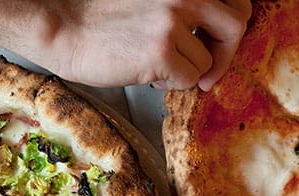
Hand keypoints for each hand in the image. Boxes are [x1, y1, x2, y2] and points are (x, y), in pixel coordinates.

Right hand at [51, 0, 251, 89]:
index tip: (216, 42)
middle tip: (207, 72)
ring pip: (207, 61)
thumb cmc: (100, 16)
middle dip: (225, 54)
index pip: (234, 0)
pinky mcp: (162, 51)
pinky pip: (188, 79)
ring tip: (157, 67)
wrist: (62, 27)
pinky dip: (170, 83)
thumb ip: (183, 6)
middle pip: (235, 26)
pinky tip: (146, 74)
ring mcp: (173, 20)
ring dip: (186, 72)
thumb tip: (216, 35)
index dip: (229, 25)